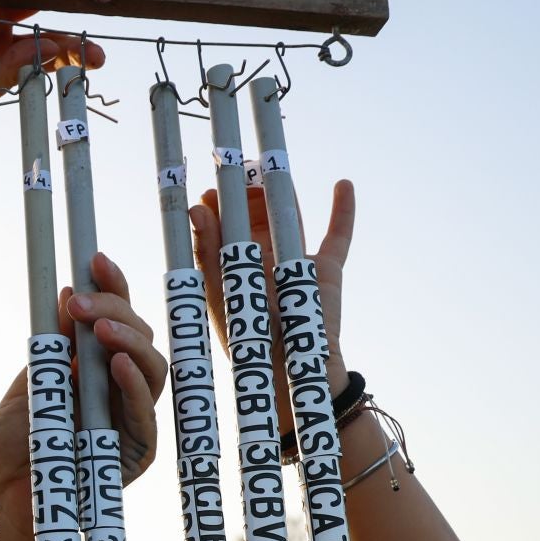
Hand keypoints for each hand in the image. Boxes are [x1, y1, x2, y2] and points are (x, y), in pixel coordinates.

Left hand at [0, 251, 164, 520]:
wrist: (3, 490)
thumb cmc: (15, 436)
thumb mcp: (35, 375)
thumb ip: (57, 340)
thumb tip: (71, 289)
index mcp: (102, 366)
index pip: (120, 319)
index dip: (115, 286)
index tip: (94, 258)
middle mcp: (123, 389)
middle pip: (141, 337)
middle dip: (114, 310)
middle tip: (77, 302)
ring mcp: (134, 419)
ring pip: (152, 369)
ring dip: (127, 340)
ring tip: (97, 327)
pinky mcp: (136, 452)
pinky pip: (144, 412)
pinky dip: (132, 383)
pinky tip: (114, 362)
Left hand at [190, 178, 354, 428]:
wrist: (290, 374)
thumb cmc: (249, 340)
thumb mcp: (221, 293)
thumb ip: (208, 252)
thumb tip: (197, 208)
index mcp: (234, 270)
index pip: (224, 229)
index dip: (218, 207)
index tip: (209, 189)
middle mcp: (263, 264)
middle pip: (256, 218)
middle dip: (247, 193)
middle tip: (238, 168)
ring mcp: (296, 264)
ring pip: (289, 219)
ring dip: (281, 193)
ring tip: (270, 166)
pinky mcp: (326, 270)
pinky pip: (337, 236)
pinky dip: (343, 211)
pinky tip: (343, 184)